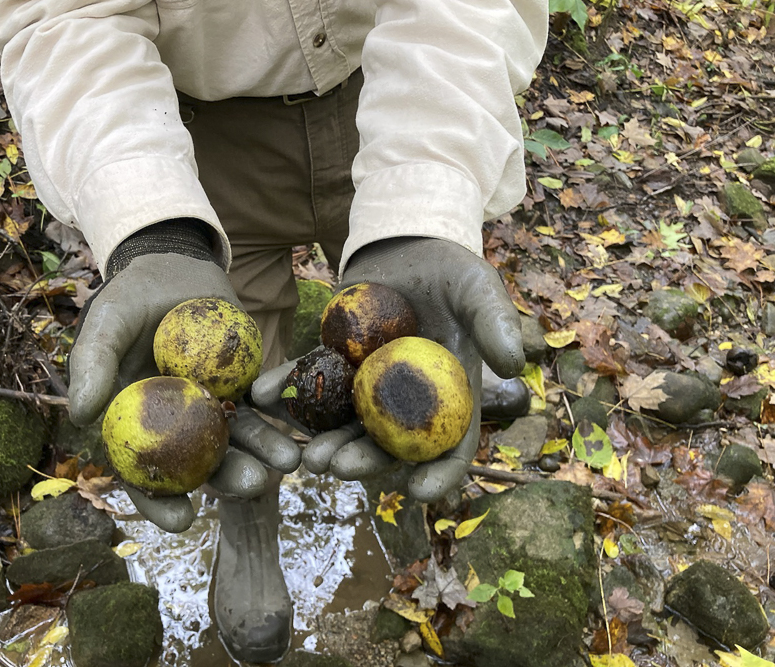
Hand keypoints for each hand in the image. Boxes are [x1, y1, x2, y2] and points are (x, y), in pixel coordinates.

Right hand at [69, 253, 298, 531]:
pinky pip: (263, 402)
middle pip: (200, 463)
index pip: (142, 474)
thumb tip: (80, 415)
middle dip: (229, 479)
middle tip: (255, 485)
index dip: (158, 502)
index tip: (182, 523)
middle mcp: (176, 425)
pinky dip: (281, 413)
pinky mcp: (243, 382)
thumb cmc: (128, 299)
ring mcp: (213, 405)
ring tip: (288, 461)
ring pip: (239, 437)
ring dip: (264, 451)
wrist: (172, 266)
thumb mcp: (106, 323)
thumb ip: (92, 363)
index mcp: (135, 424)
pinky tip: (301, 423)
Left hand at [253, 237, 523, 502]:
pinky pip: (309, 378)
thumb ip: (496, 323)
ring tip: (303, 453)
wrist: (408, 247)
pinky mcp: (334, 360)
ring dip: (322, 438)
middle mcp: (406, 401)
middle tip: (336, 468)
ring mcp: (367, 384)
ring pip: (344, 421)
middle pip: (387, 443)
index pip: (450, 445)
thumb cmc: (453, 272)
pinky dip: (286, 387)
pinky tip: (261, 395)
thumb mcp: (479, 290)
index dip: (439, 473)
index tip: (420, 492)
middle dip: (362, 461)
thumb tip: (513, 364)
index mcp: (449, 396)